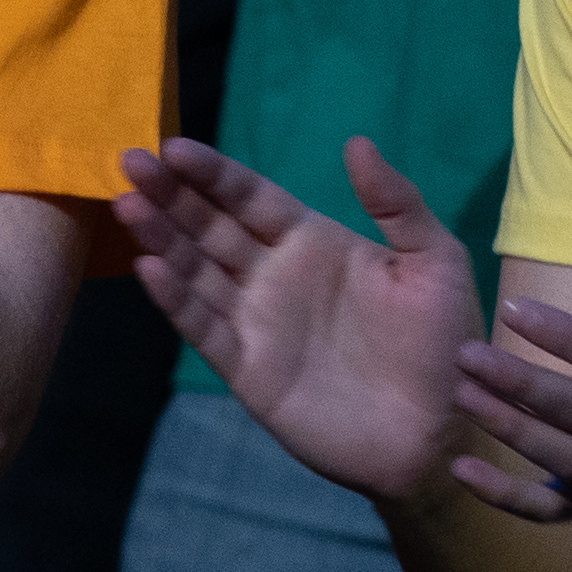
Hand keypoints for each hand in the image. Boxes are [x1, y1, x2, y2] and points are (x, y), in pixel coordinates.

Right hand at [118, 132, 498, 505]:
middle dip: (171, 195)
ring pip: (197, 271)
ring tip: (128, 204)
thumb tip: (356, 142)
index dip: (213, 174)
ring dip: (162, 239)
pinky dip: (176, 300)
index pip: (250, 197)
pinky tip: (150, 268)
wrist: (442, 429)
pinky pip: (205, 329)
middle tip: (132, 160)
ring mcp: (258, 323)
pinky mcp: (249, 371)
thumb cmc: (443, 342)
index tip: (174, 146)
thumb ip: (396, 202)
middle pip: (211, 227)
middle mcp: (275, 276)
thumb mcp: (434, 260)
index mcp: (314, 241)